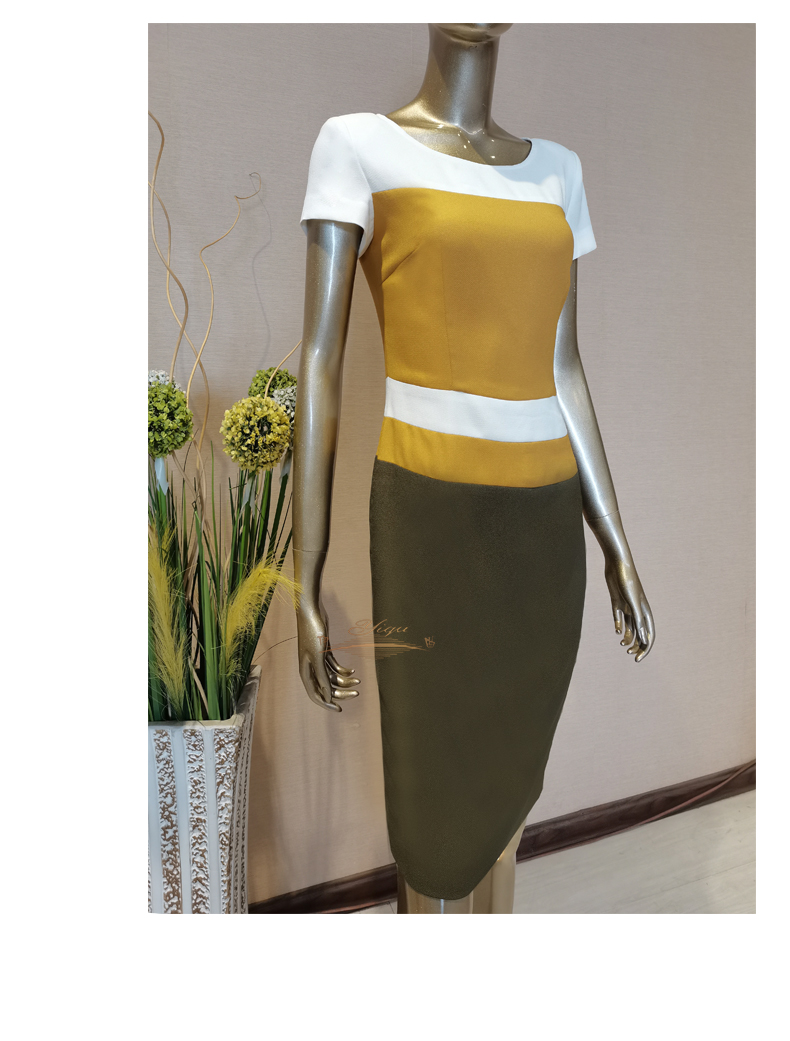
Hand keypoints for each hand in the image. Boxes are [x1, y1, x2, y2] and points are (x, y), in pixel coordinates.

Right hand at [296, 597, 360, 711]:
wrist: (312, 612)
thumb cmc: (312, 633)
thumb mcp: (318, 658)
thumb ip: (322, 678)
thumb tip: (327, 696)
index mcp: (305, 673)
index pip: (316, 695)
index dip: (327, 703)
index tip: (340, 709)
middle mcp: (310, 669)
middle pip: (326, 687)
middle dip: (341, 692)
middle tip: (356, 693)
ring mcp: (318, 661)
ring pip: (332, 678)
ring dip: (345, 681)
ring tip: (359, 681)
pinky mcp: (324, 652)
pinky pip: (334, 667)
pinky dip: (343, 671)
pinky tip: (352, 672)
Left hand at [603, 558, 654, 662]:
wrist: (616, 563)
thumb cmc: (626, 580)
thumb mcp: (632, 602)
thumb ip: (637, 619)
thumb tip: (642, 638)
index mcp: (645, 611)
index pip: (649, 635)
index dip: (645, 648)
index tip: (637, 659)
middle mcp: (637, 610)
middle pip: (640, 633)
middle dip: (637, 646)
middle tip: (629, 655)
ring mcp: (627, 606)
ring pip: (630, 627)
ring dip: (628, 638)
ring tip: (621, 644)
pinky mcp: (616, 602)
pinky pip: (619, 618)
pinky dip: (619, 625)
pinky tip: (617, 631)